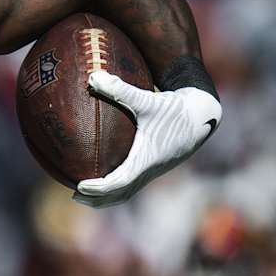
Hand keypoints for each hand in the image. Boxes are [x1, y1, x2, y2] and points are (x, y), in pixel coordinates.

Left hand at [75, 70, 220, 207]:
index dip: (99, 187)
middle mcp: (150, 169)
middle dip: (97, 198)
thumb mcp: (147, 99)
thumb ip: (120, 89)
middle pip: (121, 194)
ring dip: (106, 197)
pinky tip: (102, 177)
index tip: (79, 186)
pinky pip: (133, 184)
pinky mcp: (155, 167)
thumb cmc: (174, 107)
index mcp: (147, 158)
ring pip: (127, 192)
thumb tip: (93, 77)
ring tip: (82, 194)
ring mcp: (154, 170)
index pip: (120, 181)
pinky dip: (116, 188)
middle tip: (74, 194)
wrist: (202, 114)